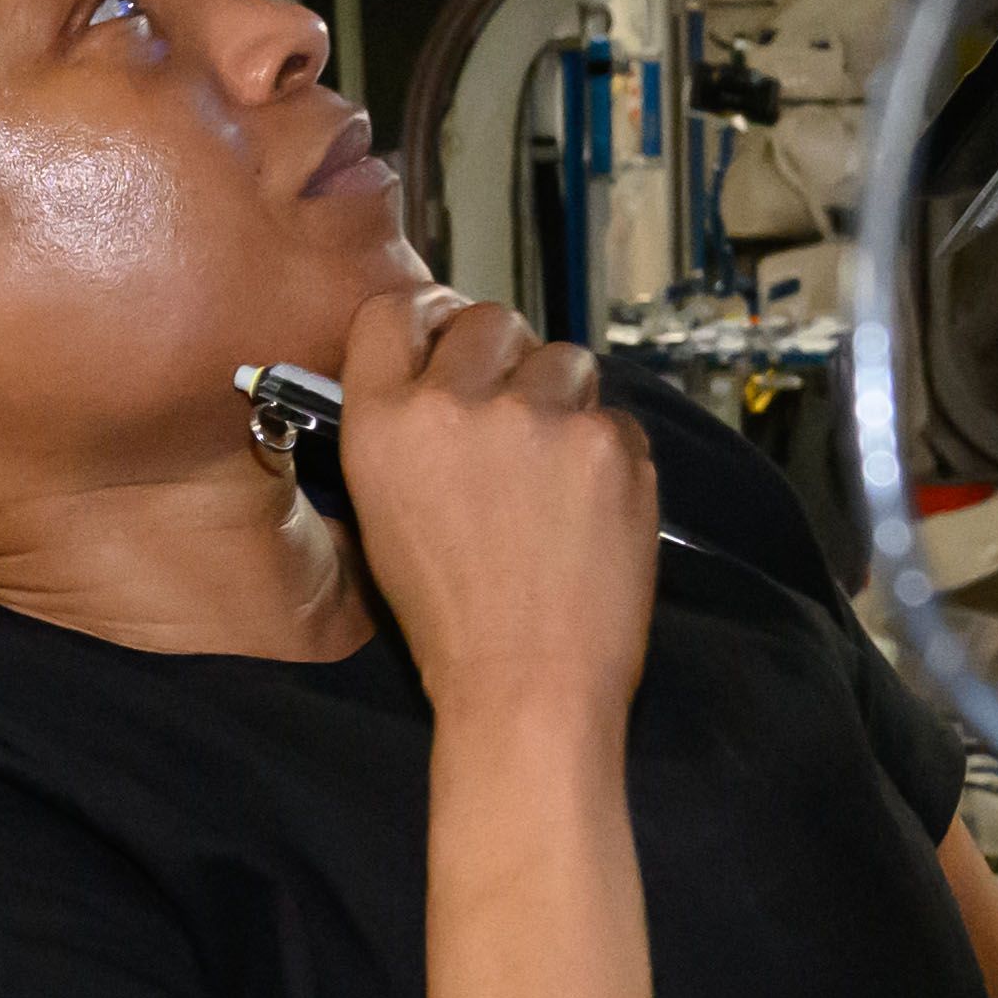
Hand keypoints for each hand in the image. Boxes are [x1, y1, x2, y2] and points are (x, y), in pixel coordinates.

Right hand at [341, 282, 657, 729]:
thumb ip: (402, 426)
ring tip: (553, 475)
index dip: (426, 317)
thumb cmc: (452, 617)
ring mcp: (541, 418)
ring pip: (563, 359)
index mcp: (384, 422)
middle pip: (489, 319)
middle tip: (513, 415)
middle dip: (504, 356)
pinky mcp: (610, 442)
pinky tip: (588, 508)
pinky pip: (615, 415)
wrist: (527, 686)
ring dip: (562, 399)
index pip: (394, 312)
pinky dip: (607, 452)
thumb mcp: (383, 514)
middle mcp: (457, 404)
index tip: (446, 332)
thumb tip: (439, 367)